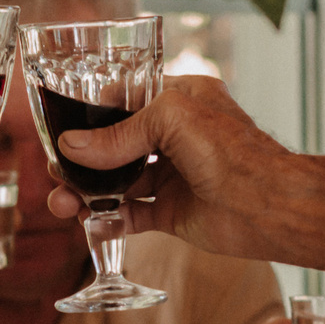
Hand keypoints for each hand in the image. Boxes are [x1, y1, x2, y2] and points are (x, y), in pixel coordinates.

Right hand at [41, 76, 294, 259]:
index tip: (60, 129)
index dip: (91, 115)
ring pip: (118, 182)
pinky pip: (131, 215)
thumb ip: (119, 133)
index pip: (124, 101)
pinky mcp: (171, 212)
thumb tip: (72, 146)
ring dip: (87, 193)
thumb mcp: (171, 120)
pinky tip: (91, 222)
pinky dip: (108, 220)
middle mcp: (174, 137)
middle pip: (114, 146)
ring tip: (62, 204)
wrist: (268, 206)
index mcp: (179, 101)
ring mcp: (172, 176)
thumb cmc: (233, 151)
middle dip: (82, 161)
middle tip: (56, 174)